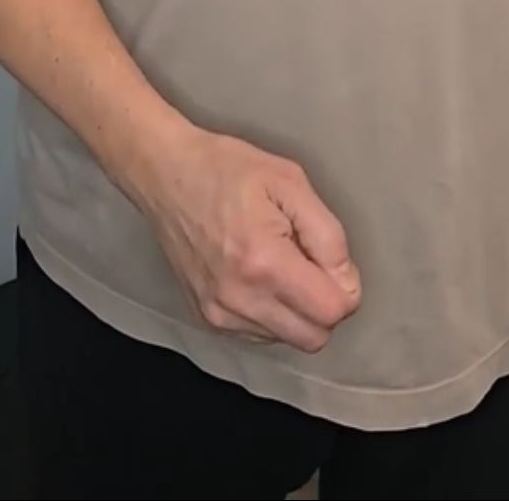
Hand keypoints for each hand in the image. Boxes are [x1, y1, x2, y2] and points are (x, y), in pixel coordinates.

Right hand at [138, 124, 361, 351]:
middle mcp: (240, 300)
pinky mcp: (207, 319)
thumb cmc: (228, 169)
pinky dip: (272, 314)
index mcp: (264, 263)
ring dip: (297, 311)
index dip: (343, 284)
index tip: (326, 255)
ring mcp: (219, 315)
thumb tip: (344, 281)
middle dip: (324, 304)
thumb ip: (328, 235)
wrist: (164, 173)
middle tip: (308, 261)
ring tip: (278, 263)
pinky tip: (258, 276)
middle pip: (314, 338)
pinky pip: (262, 335)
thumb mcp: (290, 181)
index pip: (332, 311)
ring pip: (288, 339)